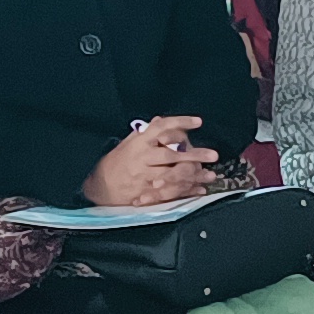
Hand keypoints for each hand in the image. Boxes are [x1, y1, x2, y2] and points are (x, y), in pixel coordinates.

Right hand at [85, 114, 218, 209]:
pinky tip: (199, 190)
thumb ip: (145, 133)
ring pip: (173, 175)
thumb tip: (160, 121)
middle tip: (213, 155)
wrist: (99, 186)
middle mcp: (142, 157)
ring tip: (210, 175)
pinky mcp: (145, 193)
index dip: (181, 123)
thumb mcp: (128, 143)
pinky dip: (185, 191)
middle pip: (171, 154)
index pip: (161, 128)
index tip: (198, 122)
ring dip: (194, 176)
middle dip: (194, 155)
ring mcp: (143, 176)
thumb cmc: (116, 162)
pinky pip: (169, 193)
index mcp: (138, 142)